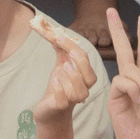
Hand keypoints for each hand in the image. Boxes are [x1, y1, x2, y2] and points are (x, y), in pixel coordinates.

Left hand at [30, 17, 98, 136]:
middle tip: (68, 52)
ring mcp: (72, 100)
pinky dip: (60, 89)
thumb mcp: (60, 65)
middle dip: (80, 63)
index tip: (59, 36)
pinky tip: (54, 80)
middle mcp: (82, 89)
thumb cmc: (58, 86)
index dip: (73, 46)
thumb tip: (54, 29)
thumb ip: (60, 49)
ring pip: (80, 91)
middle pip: (90, 78)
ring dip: (72, 77)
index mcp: (84, 77)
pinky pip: (64, 100)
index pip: (85, 59)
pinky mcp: (59, 107)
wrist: (49, 110)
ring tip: (62, 68)